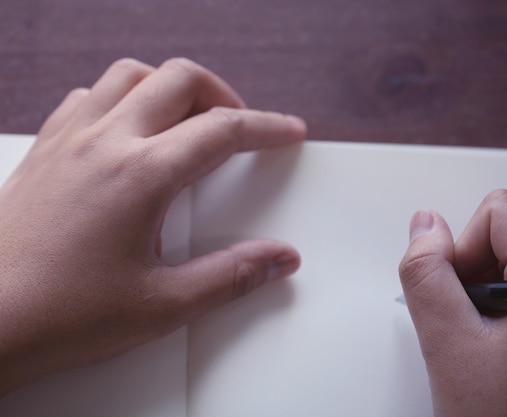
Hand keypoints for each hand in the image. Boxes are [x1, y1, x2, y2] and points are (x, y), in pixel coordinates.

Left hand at [0, 58, 305, 394]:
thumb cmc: (62, 316)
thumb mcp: (164, 304)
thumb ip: (232, 276)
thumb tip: (278, 259)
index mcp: (141, 176)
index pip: (223, 130)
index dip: (267, 126)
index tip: (288, 131)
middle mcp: (104, 144)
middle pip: (180, 79)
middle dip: (224, 95)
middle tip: (239, 128)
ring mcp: (69, 141)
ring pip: (130, 74)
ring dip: (171, 87)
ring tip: (188, 121)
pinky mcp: (45, 150)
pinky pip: (88, 96)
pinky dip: (122, 98)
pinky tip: (128, 131)